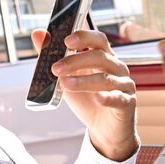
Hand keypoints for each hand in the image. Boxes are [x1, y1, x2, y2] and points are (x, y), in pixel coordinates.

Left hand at [38, 28, 137, 160]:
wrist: (104, 129)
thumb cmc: (87, 100)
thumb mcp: (67, 77)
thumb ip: (52, 57)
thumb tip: (37, 34)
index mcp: (104, 57)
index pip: (98, 40)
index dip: (84, 37)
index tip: (66, 40)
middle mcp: (117, 68)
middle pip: (100, 57)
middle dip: (76, 61)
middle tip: (56, 68)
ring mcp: (124, 85)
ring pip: (106, 78)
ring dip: (84, 81)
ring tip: (65, 84)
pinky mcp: (127, 104)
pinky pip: (119, 98)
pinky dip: (107, 97)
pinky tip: (98, 98)